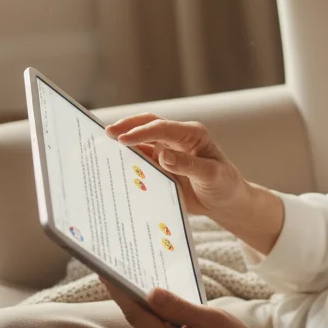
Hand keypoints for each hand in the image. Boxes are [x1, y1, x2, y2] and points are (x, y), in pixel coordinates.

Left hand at [102, 282, 304, 327]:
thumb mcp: (211, 320)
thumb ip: (179, 308)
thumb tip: (151, 293)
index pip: (137, 317)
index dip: (119, 294)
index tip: (105, 273)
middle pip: (142, 321)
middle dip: (133, 295)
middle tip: (123, 267)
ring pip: (151, 327)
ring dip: (150, 306)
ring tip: (143, 278)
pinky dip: (160, 317)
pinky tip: (164, 302)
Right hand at [104, 114, 246, 217]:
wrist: (226, 201)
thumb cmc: (224, 185)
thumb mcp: (212, 176)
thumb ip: (189, 165)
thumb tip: (164, 156)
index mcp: (192, 135)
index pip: (162, 128)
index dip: (141, 132)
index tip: (122, 139)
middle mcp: (178, 139)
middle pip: (148, 125)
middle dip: (127, 126)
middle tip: (106, 133)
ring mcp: (168, 151)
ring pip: (142, 141)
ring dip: (125, 141)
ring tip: (102, 146)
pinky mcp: (162, 164)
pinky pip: (142, 158)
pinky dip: (128, 158)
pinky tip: (114, 164)